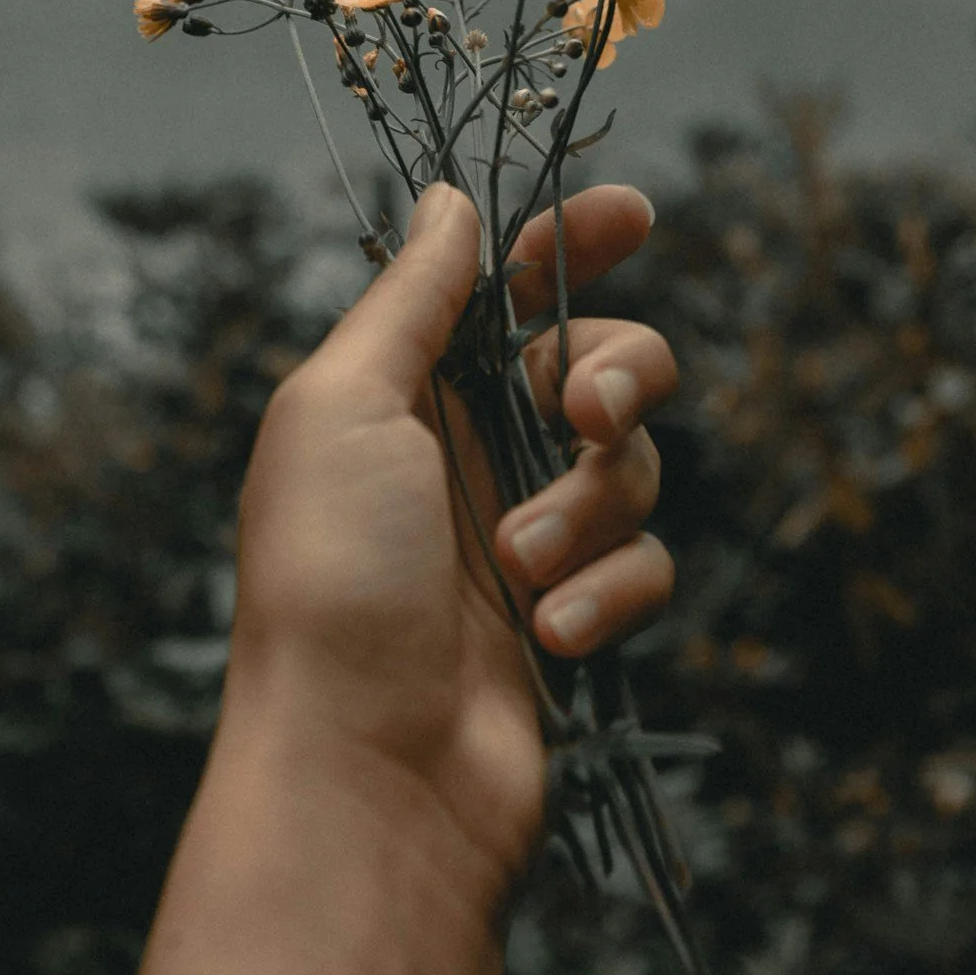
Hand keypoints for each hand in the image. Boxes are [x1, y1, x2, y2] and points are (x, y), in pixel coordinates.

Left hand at [222, 181, 678, 911]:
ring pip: (633, 468)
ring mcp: (528, 538)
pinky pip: (646, 566)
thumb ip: (411, 299)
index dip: (572, 241)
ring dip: (588, 509)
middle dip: (618, 374)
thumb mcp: (342, 407)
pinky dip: (608, 592)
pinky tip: (551, 636)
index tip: (633, 213)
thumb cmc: (330, 582)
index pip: (507, 287)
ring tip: (520, 569)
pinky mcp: (576, 616)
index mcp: (406, 392)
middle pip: (598, 364)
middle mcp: (470, 455)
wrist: (364, 774)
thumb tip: (450, 200)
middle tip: (585, 413)